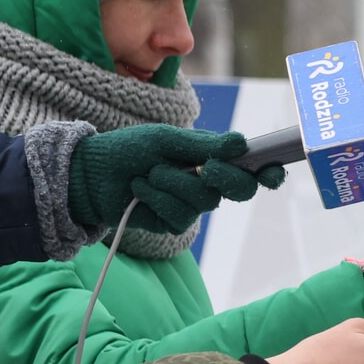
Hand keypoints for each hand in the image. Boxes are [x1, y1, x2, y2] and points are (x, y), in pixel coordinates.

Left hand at [71, 127, 284, 235]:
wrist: (90, 173)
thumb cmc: (128, 149)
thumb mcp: (165, 139)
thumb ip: (204, 144)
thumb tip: (241, 143)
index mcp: (213, 158)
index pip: (252, 168)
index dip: (269, 171)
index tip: (272, 171)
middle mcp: (208, 183)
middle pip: (241, 190)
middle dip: (225, 177)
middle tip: (203, 167)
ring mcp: (192, 205)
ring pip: (205, 201)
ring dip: (173, 183)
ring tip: (149, 173)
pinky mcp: (173, 223)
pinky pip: (181, 215)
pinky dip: (157, 199)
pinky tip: (140, 190)